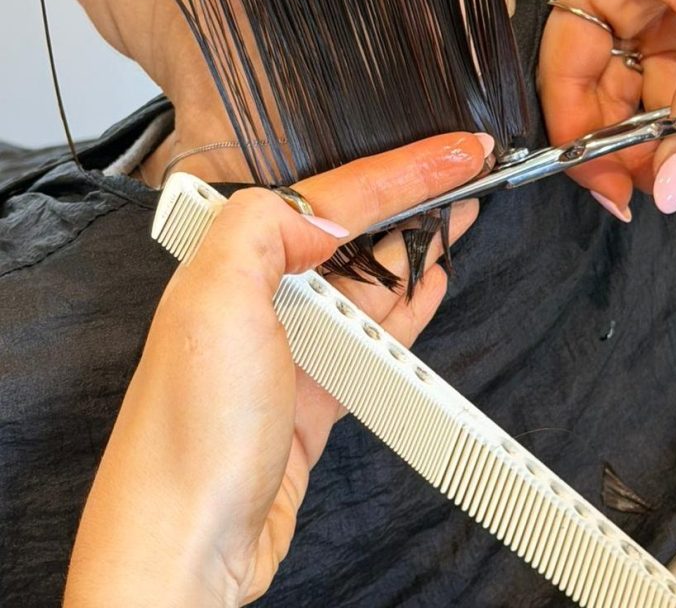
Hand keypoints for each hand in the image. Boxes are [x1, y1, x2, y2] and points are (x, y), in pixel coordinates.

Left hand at [63, 132, 490, 607]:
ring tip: (461, 215)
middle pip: (356, 232)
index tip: (456, 153)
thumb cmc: (190, 434)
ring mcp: (293, 345)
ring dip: (418, 247)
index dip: (403, 172)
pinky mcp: (314, 389)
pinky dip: (408, 306)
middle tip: (466, 170)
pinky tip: (432, 282)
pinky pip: (374, 335)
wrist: (187, 544)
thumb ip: (262, 228)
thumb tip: (322, 211)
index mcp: (235, 263)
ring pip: (371, 282)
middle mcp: (262, 298)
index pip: (335, 199)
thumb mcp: (212, 301)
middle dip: (414, 196)